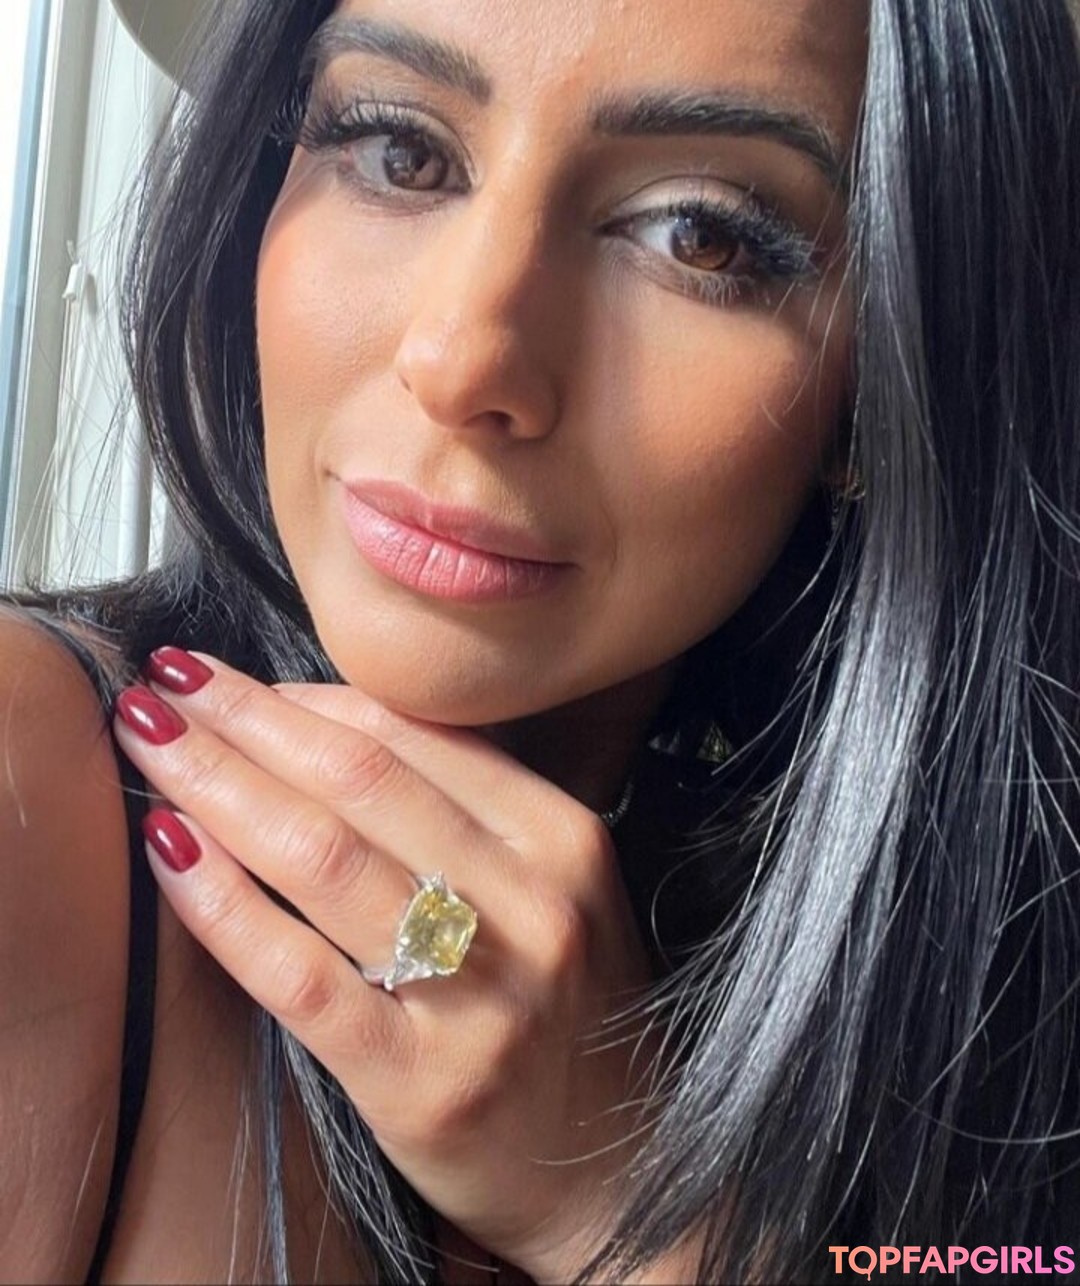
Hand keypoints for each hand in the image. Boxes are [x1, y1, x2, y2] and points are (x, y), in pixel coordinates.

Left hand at [111, 647, 662, 1281]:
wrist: (613, 1165)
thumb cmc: (560, 1012)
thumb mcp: (552, 889)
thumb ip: (461, 809)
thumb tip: (313, 723)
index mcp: (564, 836)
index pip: (413, 735)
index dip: (306, 697)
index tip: (231, 680)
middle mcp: (534, 902)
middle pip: (358, 779)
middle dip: (245, 719)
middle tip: (165, 682)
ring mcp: (482, 995)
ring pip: (322, 857)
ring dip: (217, 784)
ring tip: (149, 740)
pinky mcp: (421, 1080)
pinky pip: (299, 972)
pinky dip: (222, 902)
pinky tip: (171, 852)